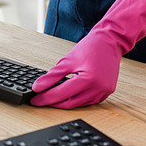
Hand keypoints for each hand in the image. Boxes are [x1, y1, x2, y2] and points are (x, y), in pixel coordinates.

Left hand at [31, 0, 145, 108]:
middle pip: (70, 103)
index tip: (35, 99)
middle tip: (40, 99)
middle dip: (53, 102)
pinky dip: (76, 99)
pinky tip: (67, 94)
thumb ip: (51, 76)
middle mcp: (98, 89)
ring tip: (51, 96)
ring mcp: (104, 92)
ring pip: (79, 104)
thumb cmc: (90, 48)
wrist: (110, 41)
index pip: (61, 94)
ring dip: (65, 102)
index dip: (46, 98)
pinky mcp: (106, 92)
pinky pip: (88, 101)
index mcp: (88, 80)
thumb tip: (38, 87)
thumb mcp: (67, 61)